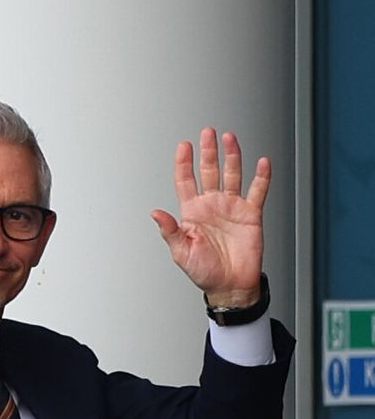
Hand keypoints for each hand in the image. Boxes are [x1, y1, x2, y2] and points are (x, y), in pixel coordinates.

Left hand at [151, 128, 269, 306]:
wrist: (230, 286)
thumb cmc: (204, 272)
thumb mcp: (181, 252)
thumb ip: (170, 230)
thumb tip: (155, 213)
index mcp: (192, 212)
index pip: (186, 181)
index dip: (184, 163)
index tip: (183, 146)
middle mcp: (212, 205)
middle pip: (209, 171)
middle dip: (208, 151)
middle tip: (208, 132)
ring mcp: (231, 207)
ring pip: (232, 175)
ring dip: (232, 156)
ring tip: (230, 138)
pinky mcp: (250, 215)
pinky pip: (257, 192)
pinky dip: (261, 177)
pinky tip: (262, 163)